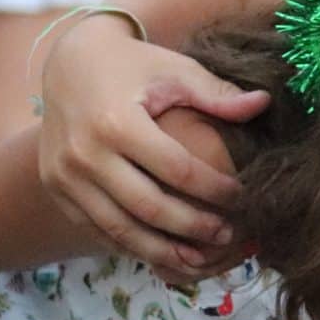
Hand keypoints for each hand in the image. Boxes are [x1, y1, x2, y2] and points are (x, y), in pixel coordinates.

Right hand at [38, 16, 267, 278]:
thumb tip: (264, 104)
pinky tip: (163, 249)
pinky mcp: (55, 188)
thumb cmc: (134, 64)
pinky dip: (129, 244)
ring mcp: (63, 176)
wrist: (69, 62)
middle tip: (228, 235)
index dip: (214, 189)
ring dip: (161, 249)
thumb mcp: (176, 70)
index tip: (244, 196)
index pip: (177, 170)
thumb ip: (217, 93)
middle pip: (147, 207)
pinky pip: (95, 227)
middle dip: (192, 227)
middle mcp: (84, 154)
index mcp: (116, 122)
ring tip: (200, 257)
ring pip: (118, 228)